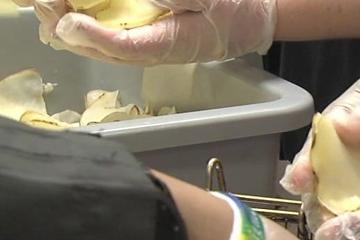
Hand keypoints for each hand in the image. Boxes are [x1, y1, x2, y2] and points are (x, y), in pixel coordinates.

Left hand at [28, 0, 275, 64]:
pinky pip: (107, 40)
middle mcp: (154, 52)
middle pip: (102, 50)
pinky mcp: (145, 40)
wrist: (252, 20)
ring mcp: (148, 48)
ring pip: (100, 48)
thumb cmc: (235, 9)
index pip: (124, 47)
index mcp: (171, 44)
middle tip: (46, 6)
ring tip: (47, 8)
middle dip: (68, 30)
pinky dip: (83, 28)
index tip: (67, 19)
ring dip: (69, 30)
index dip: (92, 35)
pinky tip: (66, 16)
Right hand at [280, 59, 359, 232]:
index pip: (314, 152)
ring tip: (346, 235)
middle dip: (319, 204)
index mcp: (341, 131)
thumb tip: (343, 126)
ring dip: (342, 225)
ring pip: (346, 212)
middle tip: (323, 217)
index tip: (301, 180)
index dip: (303, 167)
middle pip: (323, 189)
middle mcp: (349, 163)